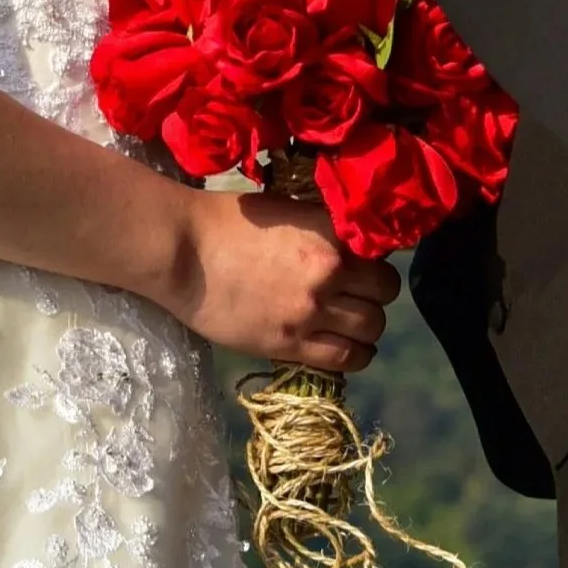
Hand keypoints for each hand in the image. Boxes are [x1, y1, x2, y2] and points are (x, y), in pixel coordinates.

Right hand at [165, 189, 399, 373]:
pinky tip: (347, 348)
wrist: (182, 252)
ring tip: (351, 323)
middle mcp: (330, 271)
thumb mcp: (285, 210)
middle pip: (384, 293)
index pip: (382, 254)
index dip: (376, 261)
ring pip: (372, 327)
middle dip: (376, 293)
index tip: (365, 266)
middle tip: (358, 295)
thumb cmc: (225, 220)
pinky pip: (346, 358)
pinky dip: (355, 354)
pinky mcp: (291, 344)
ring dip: (367, 325)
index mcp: (328, 232)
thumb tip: (348, 242)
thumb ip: (321, 228)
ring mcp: (311, 311)